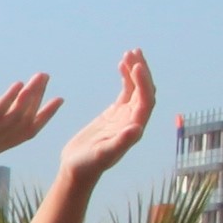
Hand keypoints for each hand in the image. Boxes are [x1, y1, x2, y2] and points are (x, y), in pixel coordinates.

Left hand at [0, 73, 61, 179]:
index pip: (27, 133)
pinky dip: (10, 99)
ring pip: (16, 116)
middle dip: (40, 98)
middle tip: (46, 76)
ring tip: (40, 76)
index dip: (45, 116)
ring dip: (31, 94)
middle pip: (26, 121)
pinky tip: (17, 84)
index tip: (59, 99)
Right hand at [62, 48, 157, 183]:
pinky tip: (121, 65)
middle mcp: (134, 120)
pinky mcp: (115, 113)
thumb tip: (137, 128)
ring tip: (130, 52)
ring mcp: (125, 115)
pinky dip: (126, 77)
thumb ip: (121, 141)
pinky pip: (126, 91)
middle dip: (142, 70)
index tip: (136, 66)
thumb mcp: (104, 153)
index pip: (146, 100)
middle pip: (145, 90)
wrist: (77, 169)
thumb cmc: (89, 164)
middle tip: (135, 52)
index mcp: (135, 128)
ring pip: (136, 88)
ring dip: (135, 70)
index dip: (143, 82)